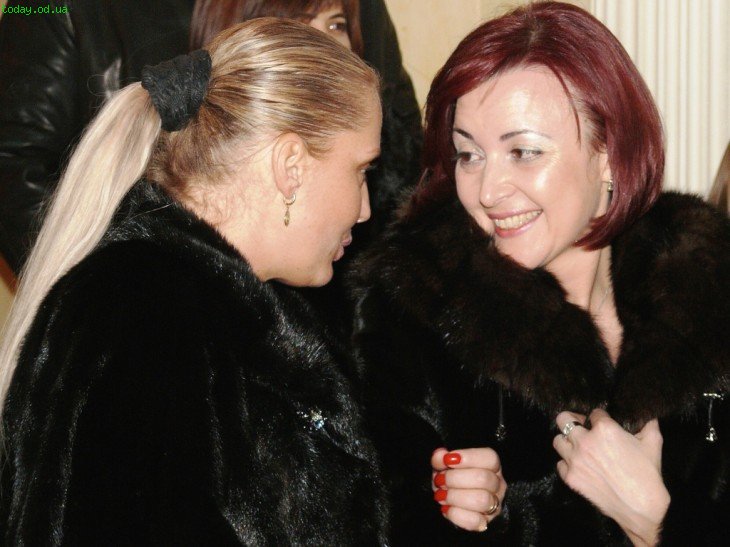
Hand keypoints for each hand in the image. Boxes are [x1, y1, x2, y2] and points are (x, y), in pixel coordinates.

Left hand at [431, 447, 506, 531]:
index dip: (468, 457)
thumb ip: (441, 458)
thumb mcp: (444, 465)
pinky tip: (446, 508)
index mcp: (492, 466)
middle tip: (440, 480)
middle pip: (484, 478)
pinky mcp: (485, 523)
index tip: (448, 460)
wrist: (452, 502)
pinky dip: (456, 514)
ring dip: (455, 497)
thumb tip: (440, 456)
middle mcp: (497, 485)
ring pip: (481, 500)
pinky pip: (474, 521)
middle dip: (455, 478)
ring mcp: (494, 505)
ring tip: (441, 495)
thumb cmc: (452, 479)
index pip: (490, 458)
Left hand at [553, 409, 669, 545]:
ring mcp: (575, 460)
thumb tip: (649, 416)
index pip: (594, 413)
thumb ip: (649, 424)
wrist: (642, 507)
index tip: (603, 422)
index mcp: (604, 429)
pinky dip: (567, 463)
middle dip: (572, 419)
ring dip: (567, 441)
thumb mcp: (653, 443)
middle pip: (563, 419)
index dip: (600, 417)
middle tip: (581, 425)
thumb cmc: (648, 475)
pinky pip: (560, 464)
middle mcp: (585, 441)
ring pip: (557, 440)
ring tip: (577, 446)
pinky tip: (578, 465)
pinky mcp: (570, 477)